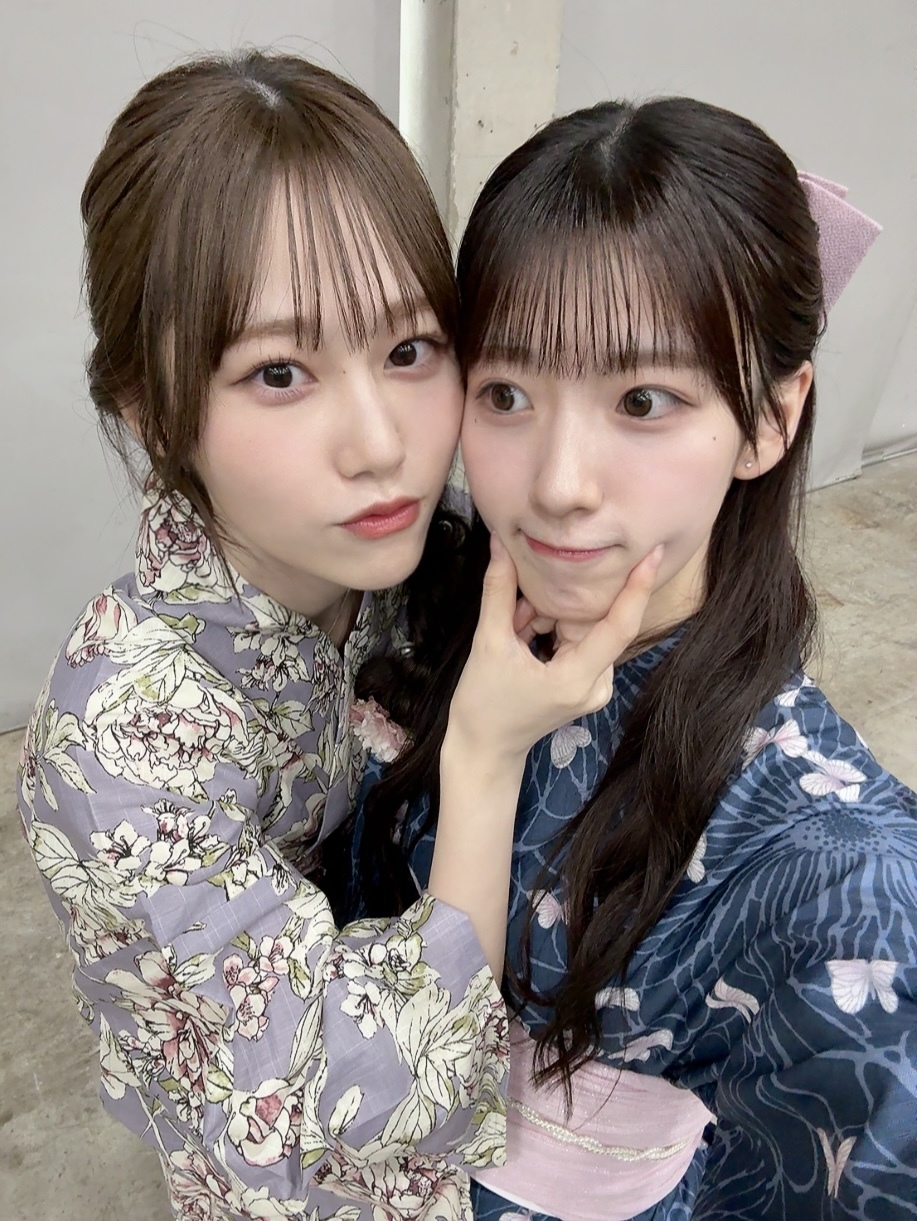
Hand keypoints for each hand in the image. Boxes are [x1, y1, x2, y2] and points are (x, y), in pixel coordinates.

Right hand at [446, 535, 662, 766]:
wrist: (484, 748)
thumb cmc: (483, 704)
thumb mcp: (487, 644)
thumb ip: (498, 591)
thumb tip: (501, 544)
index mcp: (577, 679)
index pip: (619, 627)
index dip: (637, 587)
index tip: (653, 554)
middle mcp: (596, 685)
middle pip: (593, 623)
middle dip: (554, 607)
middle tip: (515, 616)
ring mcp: (595, 687)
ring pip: (582, 629)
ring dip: (548, 618)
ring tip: (515, 635)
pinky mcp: (588, 685)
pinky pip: (578, 641)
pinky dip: (551, 631)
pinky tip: (525, 641)